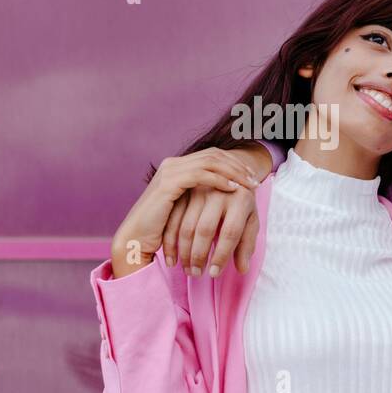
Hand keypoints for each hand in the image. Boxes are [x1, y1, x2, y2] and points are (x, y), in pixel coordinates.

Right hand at [110, 149, 259, 277]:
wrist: (136, 238)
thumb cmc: (161, 230)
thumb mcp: (185, 210)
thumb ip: (200, 198)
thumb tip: (224, 194)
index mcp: (177, 167)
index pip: (212, 156)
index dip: (234, 163)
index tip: (251, 176)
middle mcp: (173, 164)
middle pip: (214, 154)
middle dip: (238, 165)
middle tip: (255, 179)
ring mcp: (170, 171)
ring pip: (210, 162)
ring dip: (233, 172)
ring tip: (249, 184)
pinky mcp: (169, 183)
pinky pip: (201, 175)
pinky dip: (219, 179)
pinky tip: (232, 188)